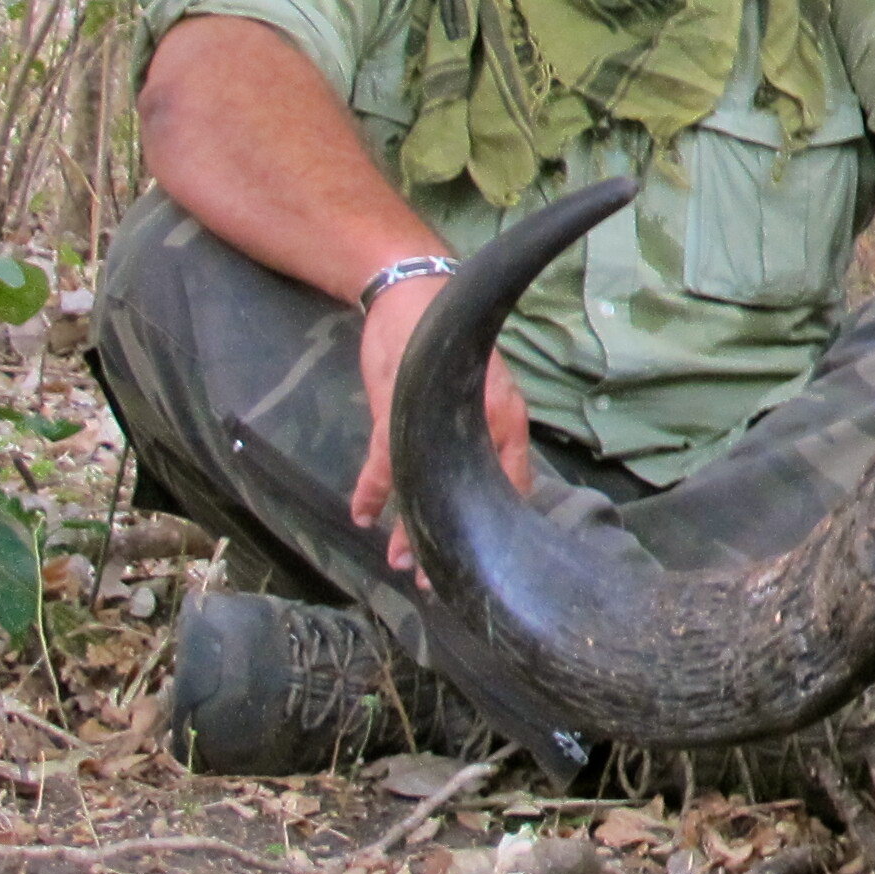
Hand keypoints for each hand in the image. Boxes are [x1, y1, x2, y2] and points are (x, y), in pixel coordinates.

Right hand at [352, 270, 533, 578]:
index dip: (496, 528)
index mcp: (509, 418)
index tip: (481, 561)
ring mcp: (440, 413)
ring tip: (399, 561)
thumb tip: (482, 483)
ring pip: (425, 484)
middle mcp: (486, 418)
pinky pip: (383, 458)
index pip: (512, 484)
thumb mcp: (478, 394)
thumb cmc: (448, 347)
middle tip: (435, 582)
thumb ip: (482, 436)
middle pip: (469, 494)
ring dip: (408, 526)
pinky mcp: (398, 406)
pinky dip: (372, 488)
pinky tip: (362, 514)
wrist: (416, 291)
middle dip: (449, 540)